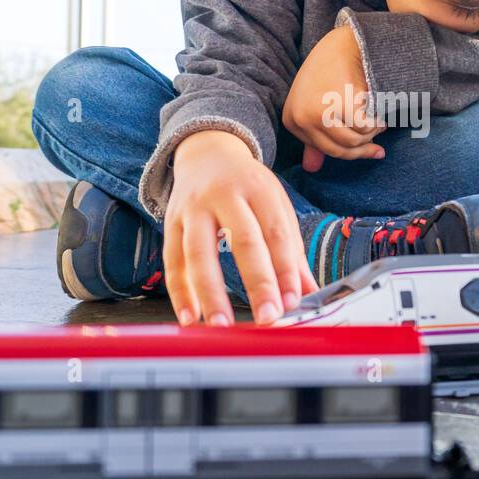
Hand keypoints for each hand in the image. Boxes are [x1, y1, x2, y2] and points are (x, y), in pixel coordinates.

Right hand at [165, 130, 317, 325]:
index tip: (292, 301)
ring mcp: (193, 208)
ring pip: (199, 252)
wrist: (207, 153)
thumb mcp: (276, 206)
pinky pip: (172, 261)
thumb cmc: (248, 187)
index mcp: (259, 189)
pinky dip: (180, 292)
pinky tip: (191, 317)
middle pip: (243, 240)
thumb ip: (291, 250)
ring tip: (222, 325)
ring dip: (210, 293)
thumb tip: (308, 292)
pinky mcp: (170, 221)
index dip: (286, 269)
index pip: (277, 233)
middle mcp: (225, 194)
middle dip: (257, 282)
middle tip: (268, 316)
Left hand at [283, 25, 384, 171]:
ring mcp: (318, 111)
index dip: (350, 151)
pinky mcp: (339, 103)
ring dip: (371, 134)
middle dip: (364, 147)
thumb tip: (310, 169)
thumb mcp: (316, 106)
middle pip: (339, 149)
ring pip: (353, 140)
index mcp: (292, 121)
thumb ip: (314, 139)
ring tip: (379, 122)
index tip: (369, 146)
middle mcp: (301, 118)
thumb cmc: (330, 74)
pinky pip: (364, 127)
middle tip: (379, 138)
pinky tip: (380, 114)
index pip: (325, 150)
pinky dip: (376, 124)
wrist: (345, 43)